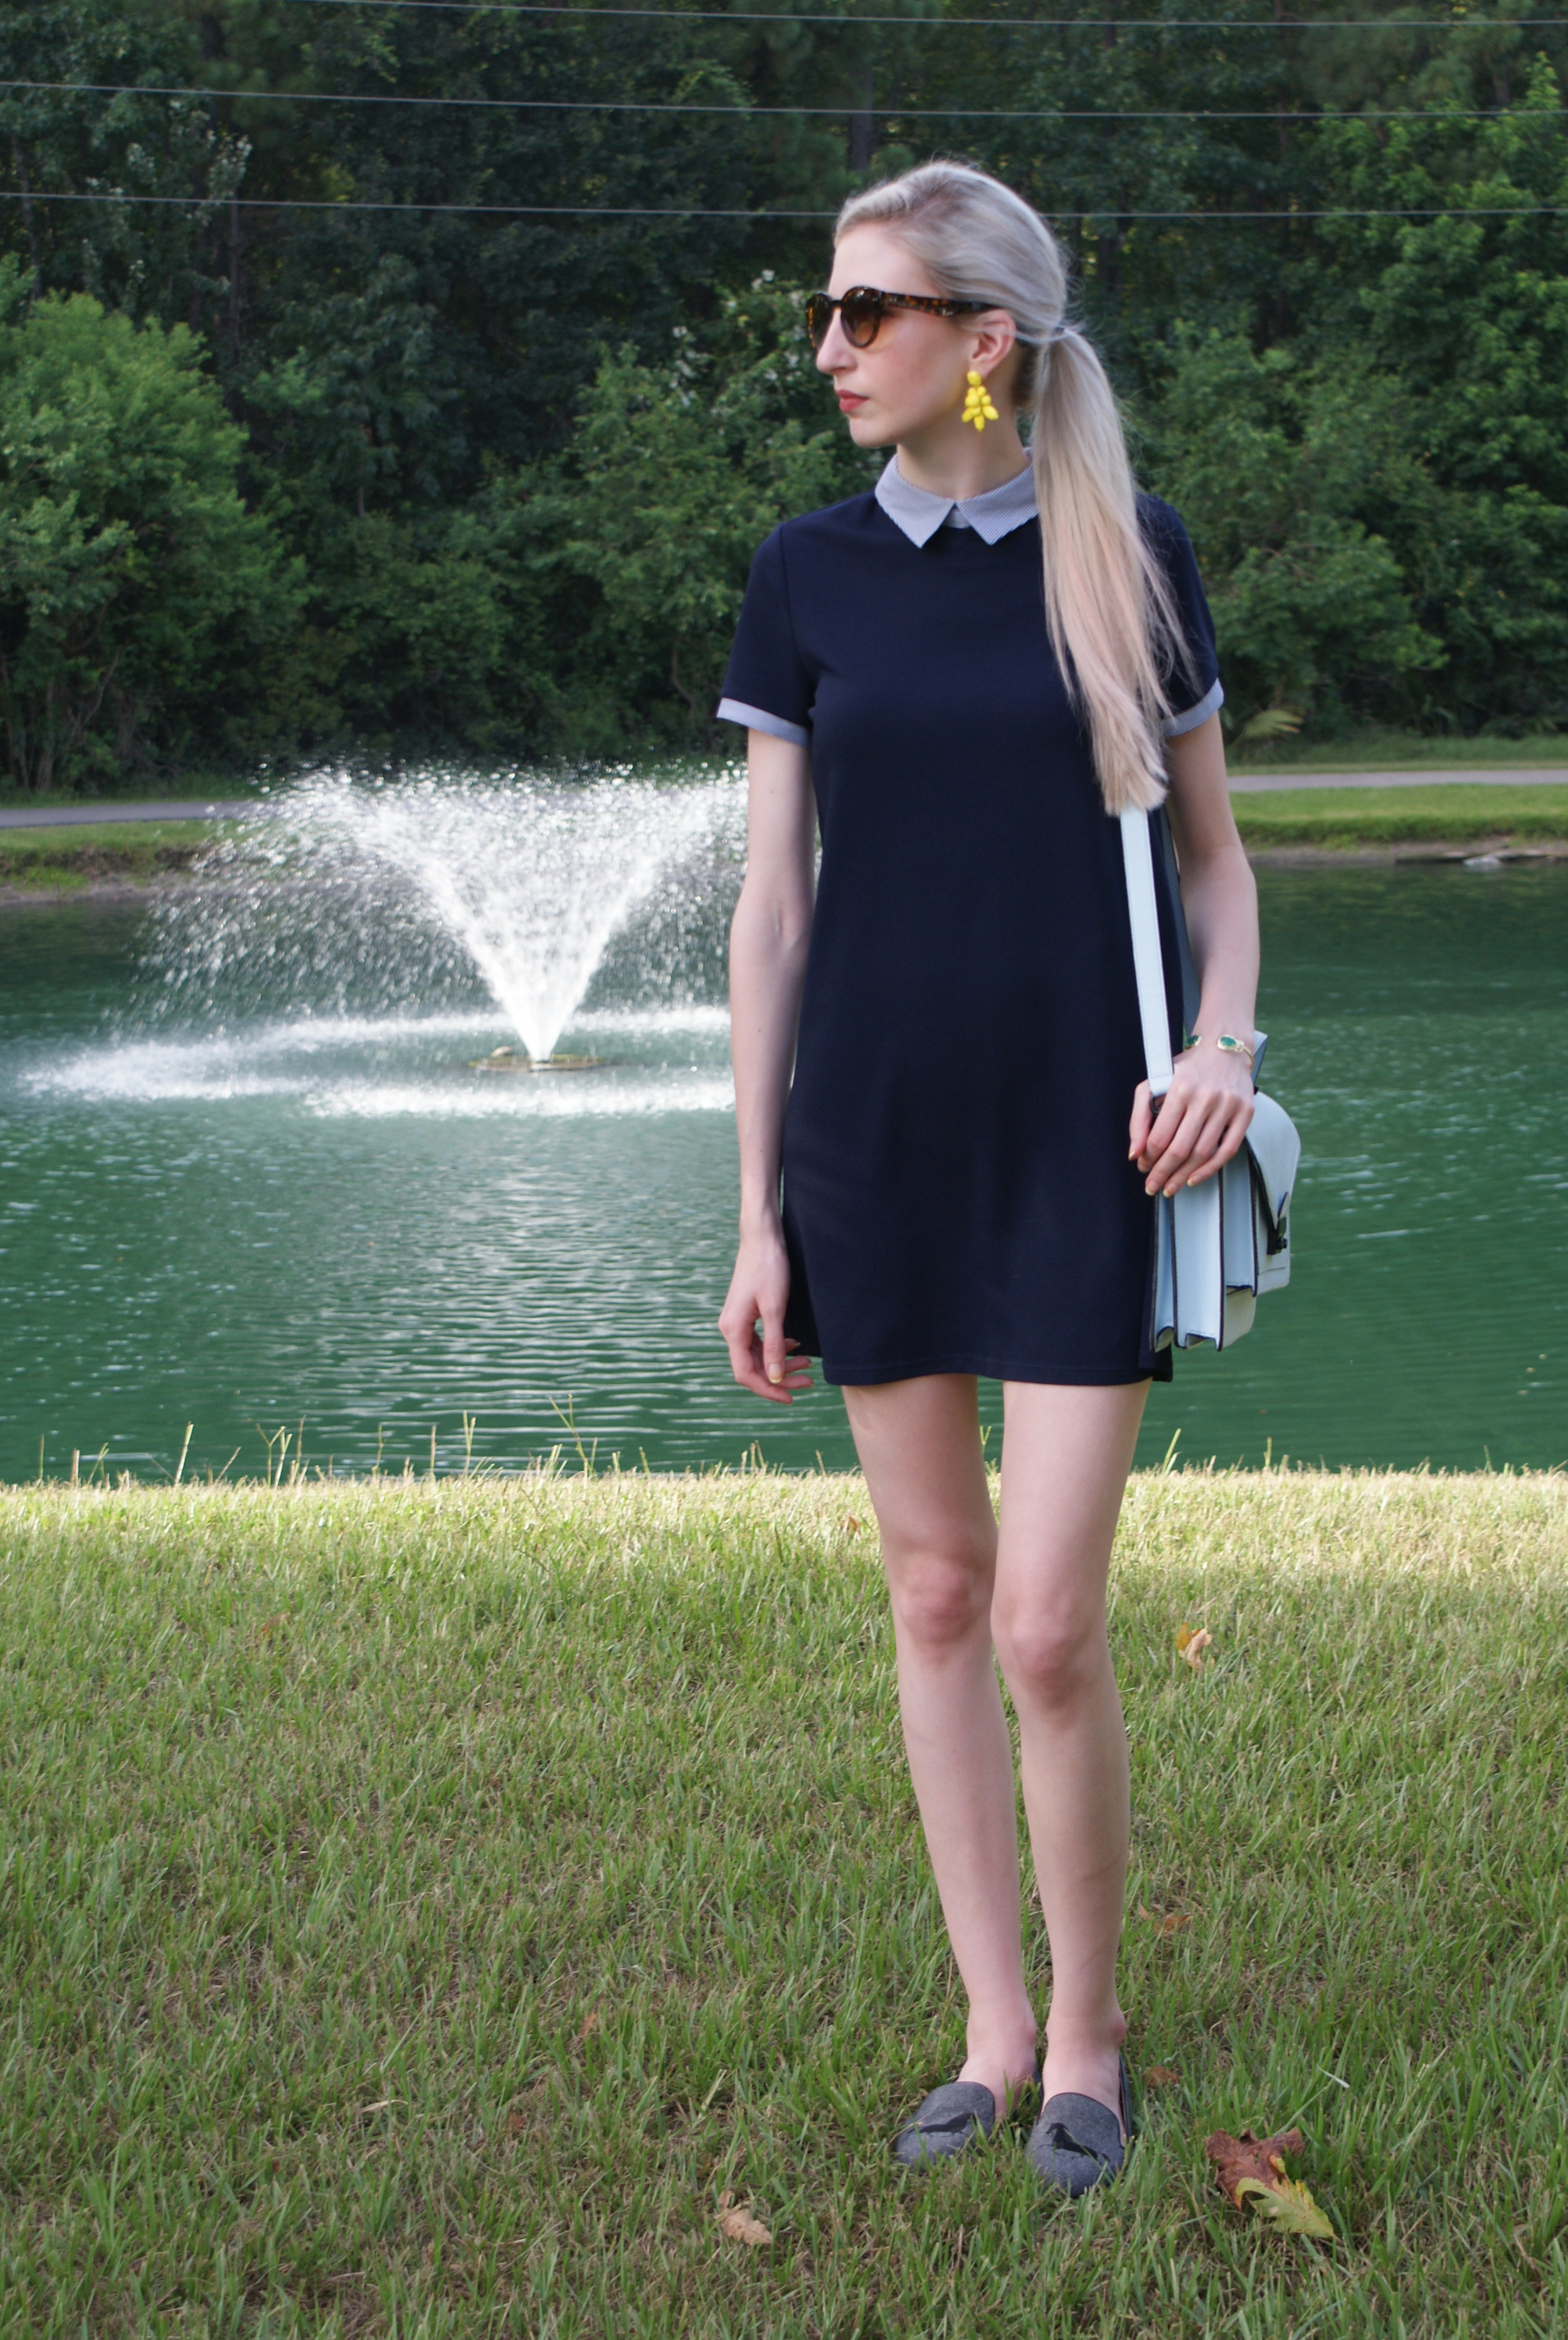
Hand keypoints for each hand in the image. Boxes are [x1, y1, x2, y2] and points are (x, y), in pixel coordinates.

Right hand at [718, 1221, 814, 1402]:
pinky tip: (795, 1345)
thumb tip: (775, 1377)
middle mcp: (730, 1329)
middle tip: (809, 1380)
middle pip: (753, 1367)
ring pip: (757, 1355)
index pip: (746, 1374)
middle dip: (780, 1377)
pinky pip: (759, 1341)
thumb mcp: (775, 1309)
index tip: (791, 1397)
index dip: (768, 1389)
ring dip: (781, 1363)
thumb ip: (774, 1346)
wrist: (762, 1239)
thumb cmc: (769, 1268)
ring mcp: (737, 1322)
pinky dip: (777, 1348)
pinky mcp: (746, 1315)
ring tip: (806, 1364)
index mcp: (733, 1330)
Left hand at [1128, 1041, 1255, 1196]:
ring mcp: (1228, 1106)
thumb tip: (1135, 1152)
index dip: (1149, 1157)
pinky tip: (1194, 1178)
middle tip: (1154, 1186)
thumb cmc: (1187, 1069)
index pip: (1160, 1136)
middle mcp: (1205, 1097)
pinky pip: (1228, 1150)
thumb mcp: (1154, 1083)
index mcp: (1180, 1088)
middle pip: (1180, 1149)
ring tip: (1171, 1186)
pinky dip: (1210, 1169)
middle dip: (1163, 1173)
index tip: (1143, 1166)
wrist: (1223, 1049)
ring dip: (1183, 1176)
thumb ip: (1140, 1117)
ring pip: (1203, 1153)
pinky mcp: (1245, 1113)